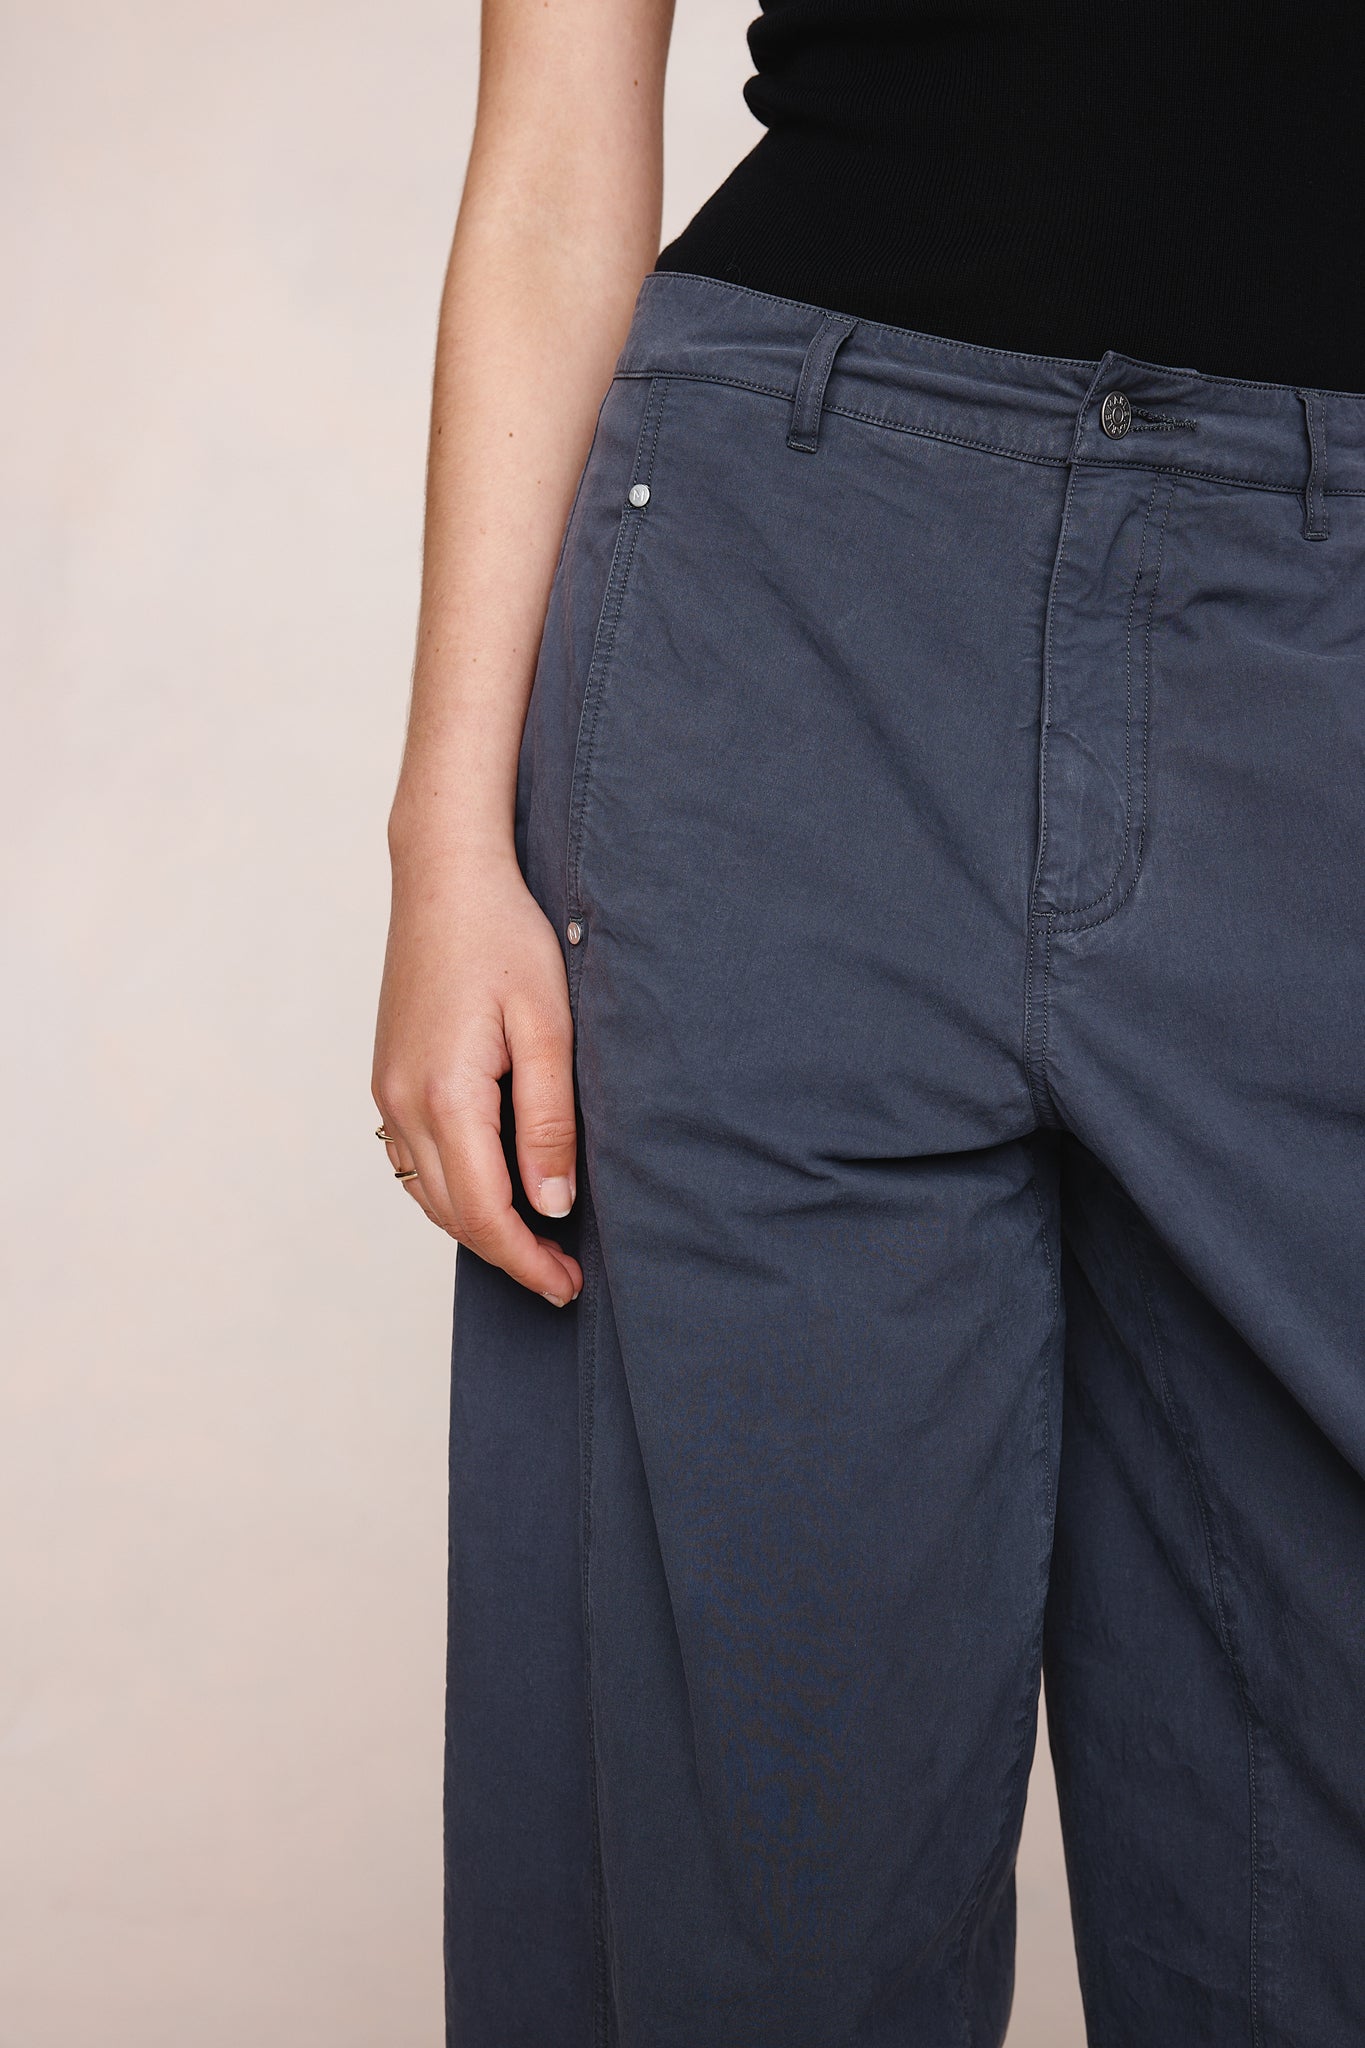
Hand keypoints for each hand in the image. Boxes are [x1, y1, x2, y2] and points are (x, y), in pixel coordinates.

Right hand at [372, 843, 583, 1306]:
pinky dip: (452, 1191)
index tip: (567, 1285)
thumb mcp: (548, 1028)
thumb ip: (550, 1122)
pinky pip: (413, 1162)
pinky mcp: (388, 1079)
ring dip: (479, 1228)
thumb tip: (551, 1205)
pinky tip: (494, 1190)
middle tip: (564, 1278)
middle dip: (509, 1255)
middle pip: (453, 1214)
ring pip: (428, 1194)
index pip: (486, 1212)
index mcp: (445, 1095)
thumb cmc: (504, 939)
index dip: (528, 1260)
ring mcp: (387, 1094)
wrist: (445, 879)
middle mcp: (402, 1104)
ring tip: (536, 1244)